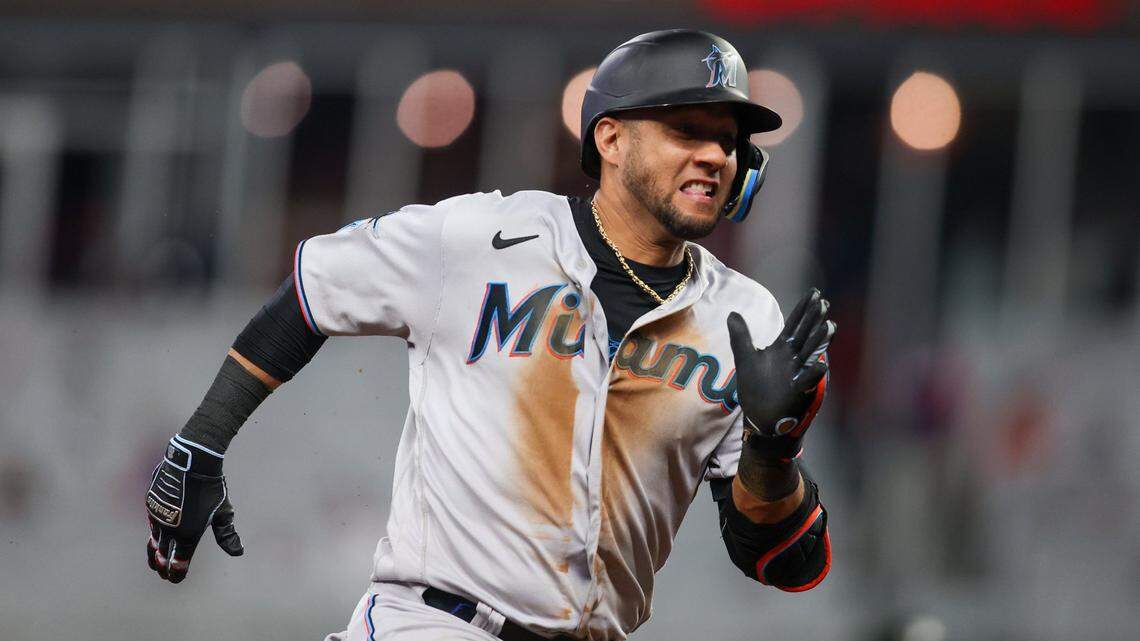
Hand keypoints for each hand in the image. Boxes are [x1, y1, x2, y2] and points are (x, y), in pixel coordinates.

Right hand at [146, 435, 242, 582]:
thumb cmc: (212, 488)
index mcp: (189, 535)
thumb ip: (227, 535)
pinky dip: (155, 532)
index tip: (176, 578)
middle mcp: (170, 530)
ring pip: (153, 542)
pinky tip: (157, 535)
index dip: (177, 574)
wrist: (192, 463)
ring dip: (155, 553)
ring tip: (157, 560)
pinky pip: (152, 524)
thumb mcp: (224, 512)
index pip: (179, 564)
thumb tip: (238, 552)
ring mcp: (158, 518)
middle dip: (163, 568)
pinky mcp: (150, 505)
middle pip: (162, 557)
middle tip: (164, 574)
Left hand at [727, 288, 834, 460]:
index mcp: (782, 349)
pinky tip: (821, 364)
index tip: (814, 292)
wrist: (760, 418)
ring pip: (811, 355)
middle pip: (805, 335)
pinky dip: (814, 374)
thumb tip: (732, 312)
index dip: (803, 309)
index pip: (794, 324)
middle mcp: (793, 359)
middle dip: (814, 320)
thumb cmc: (756, 389)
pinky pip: (808, 382)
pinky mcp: (797, 392)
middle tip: (823, 302)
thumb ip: (741, 336)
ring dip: (819, 341)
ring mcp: (797, 374)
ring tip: (829, 326)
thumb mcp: (746, 359)